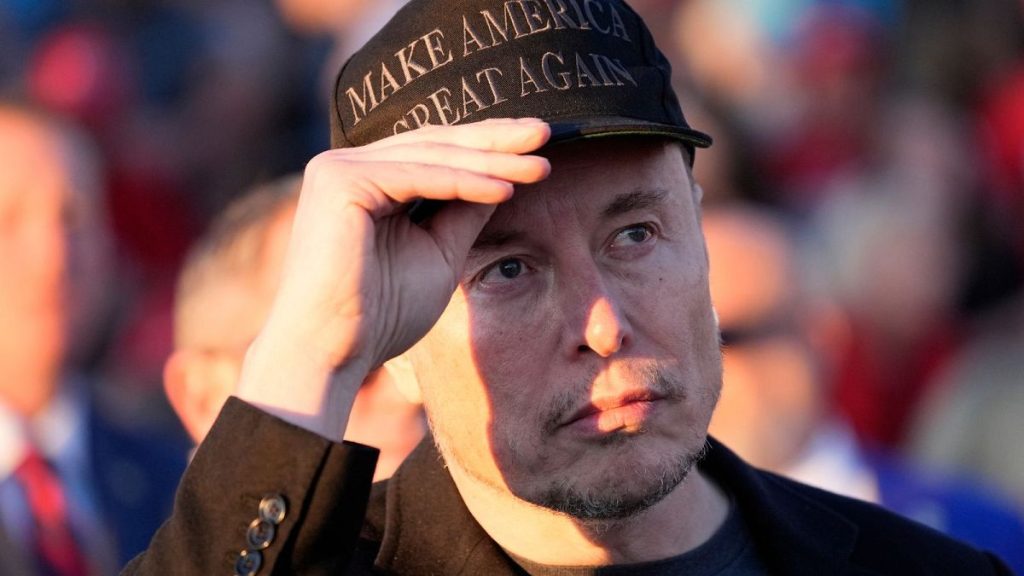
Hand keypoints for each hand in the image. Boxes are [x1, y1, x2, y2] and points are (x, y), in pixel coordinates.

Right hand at [235, 119, 551, 439]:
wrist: (332, 352)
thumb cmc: (381, 315)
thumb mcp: (439, 254)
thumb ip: (464, 213)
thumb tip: (505, 179)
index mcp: (366, 181)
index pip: (435, 152)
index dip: (487, 147)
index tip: (538, 146)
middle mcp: (345, 165)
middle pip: (435, 144)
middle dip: (495, 141)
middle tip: (547, 133)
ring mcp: (338, 168)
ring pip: (432, 157)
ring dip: (490, 161)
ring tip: (540, 166)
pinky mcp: (339, 180)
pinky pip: (418, 176)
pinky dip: (464, 183)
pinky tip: (506, 189)